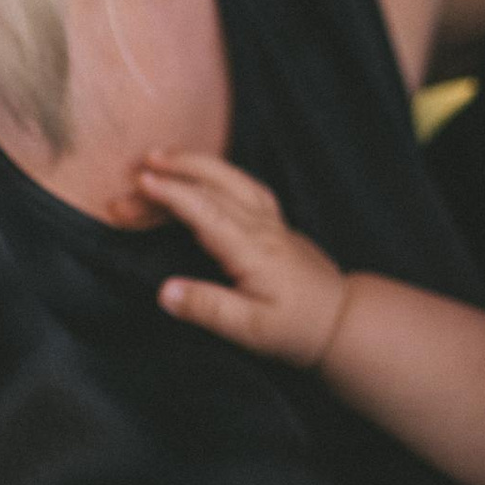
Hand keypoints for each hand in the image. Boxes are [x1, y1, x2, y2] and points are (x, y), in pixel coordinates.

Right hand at [138, 151, 350, 367]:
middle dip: (176, 170)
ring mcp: (271, 221)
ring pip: (232, 178)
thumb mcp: (249, 329)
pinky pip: (246, 185)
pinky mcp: (276, 224)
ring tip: (164, 156)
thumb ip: (206, 308)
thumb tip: (164, 291)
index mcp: (252, 249)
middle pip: (215, 185)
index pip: (206, 210)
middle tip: (141, 165)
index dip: (172, 192)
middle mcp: (261, 227)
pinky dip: (220, 172)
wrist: (343, 321)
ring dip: (197, 163)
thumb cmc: (296, 329)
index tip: (142, 181)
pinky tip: (206, 172)